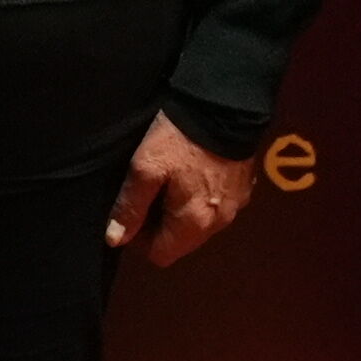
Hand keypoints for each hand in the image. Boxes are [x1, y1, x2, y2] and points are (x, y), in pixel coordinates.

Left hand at [106, 114, 259, 267]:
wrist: (226, 105)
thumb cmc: (179, 139)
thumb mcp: (145, 169)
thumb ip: (130, 206)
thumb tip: (115, 240)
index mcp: (193, 224)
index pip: (161, 255)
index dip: (140, 241)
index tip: (132, 213)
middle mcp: (218, 224)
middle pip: (181, 242)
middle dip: (160, 225)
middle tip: (148, 193)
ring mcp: (235, 207)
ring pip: (200, 225)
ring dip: (181, 212)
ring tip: (170, 181)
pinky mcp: (244, 188)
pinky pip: (216, 206)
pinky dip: (201, 198)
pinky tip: (193, 172)